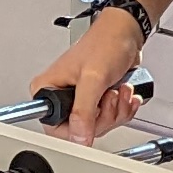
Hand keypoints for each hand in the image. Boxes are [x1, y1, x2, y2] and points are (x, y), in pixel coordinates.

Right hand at [24, 8, 147, 139]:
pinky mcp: (96, 101)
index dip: (78, 128)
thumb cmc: (105, 44)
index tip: (94, 116)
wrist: (125, 33)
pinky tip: (122, 92)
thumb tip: (78, 138)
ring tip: (116, 89)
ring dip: (116, 110)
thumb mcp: (93, 78)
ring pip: (99, 126)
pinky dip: (123, 109)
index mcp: (47, 90)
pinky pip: (111, 119)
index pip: (55, 128)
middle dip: (104, 115)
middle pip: (81, 130)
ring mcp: (79, 100)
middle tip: (107, 95)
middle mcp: (60, 97)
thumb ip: (83, 111)